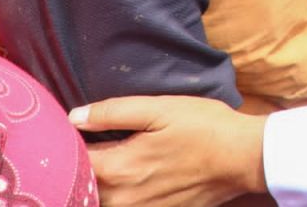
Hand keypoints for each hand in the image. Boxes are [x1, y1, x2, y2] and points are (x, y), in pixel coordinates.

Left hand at [69, 96, 267, 206]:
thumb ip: (113, 112)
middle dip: (74, 168)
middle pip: (80, 188)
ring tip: (98, 162)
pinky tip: (126, 178)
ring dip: (93, 185)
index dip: (64, 146)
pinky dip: (115, 196)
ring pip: (100, 202)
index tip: (64, 131)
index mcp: (119, 168)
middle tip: (77, 145)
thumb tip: (73, 117)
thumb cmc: (203, 127)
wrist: (242, 158)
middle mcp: (123, 198)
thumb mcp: (159, 109)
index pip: (72, 162)